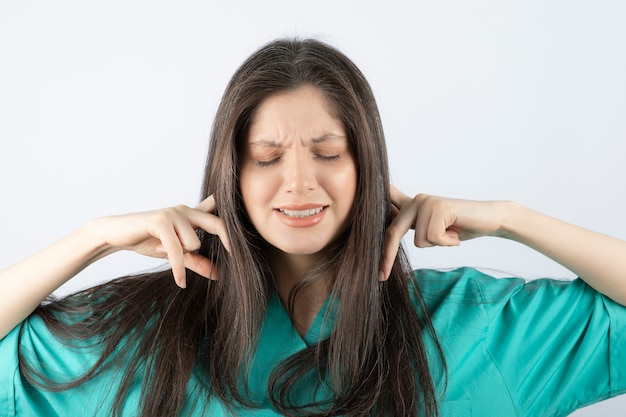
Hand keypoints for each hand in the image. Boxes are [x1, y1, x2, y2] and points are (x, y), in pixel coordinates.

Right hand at [95, 195, 229, 287]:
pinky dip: (178, 268)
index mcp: (191, 214)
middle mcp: (185, 209)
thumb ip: (197, 261)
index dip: (232, 212)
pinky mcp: (162, 220)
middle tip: (236, 257)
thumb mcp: (176, 254)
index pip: (216, 208)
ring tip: (162, 251)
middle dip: (229, 240)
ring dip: (181, 256)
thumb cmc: (147, 240)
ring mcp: (174, 213)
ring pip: (195, 243)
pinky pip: (178, 249)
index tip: (249, 218)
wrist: (116, 234)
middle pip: (217, 224)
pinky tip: (179, 282)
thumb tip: (218, 275)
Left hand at [379, 186, 503, 280]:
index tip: (348, 229)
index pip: (386, 216)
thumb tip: (390, 235)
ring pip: (419, 240)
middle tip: (381, 277)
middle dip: (386, 257)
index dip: (369, 224)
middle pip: (392, 232)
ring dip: (438, 244)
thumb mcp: (431, 229)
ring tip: (450, 235)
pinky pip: (433, 238)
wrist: (491, 219)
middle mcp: (415, 200)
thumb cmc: (460, 227)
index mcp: (410, 206)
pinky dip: (448, 242)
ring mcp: (425, 202)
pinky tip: (457, 233)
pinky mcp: (438, 207)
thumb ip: (413, 228)